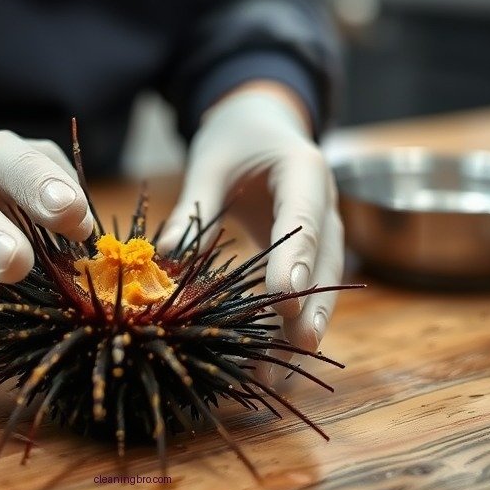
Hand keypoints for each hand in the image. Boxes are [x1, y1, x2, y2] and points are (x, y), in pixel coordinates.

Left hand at [156, 85, 343, 371]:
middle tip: (298, 347)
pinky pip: (308, 284)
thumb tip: (163, 255)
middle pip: (326, 259)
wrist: (263, 122)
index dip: (295, 261)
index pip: (303, 218)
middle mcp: (324, 202)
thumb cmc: (236, 137)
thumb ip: (194, 206)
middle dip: (313, 305)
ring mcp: (324, 227)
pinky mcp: (312, 249)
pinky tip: (275, 354)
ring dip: (306, 322)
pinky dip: (294, 318)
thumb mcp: (210, 161)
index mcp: (304, 170)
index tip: (285, 301)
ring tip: (283, 367)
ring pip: (323, 280)